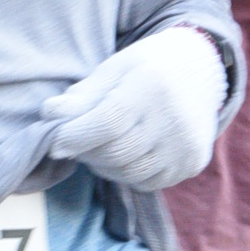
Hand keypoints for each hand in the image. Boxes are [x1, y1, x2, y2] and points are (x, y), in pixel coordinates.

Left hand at [41, 25, 224, 188]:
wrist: (200, 71)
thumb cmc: (146, 68)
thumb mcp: (113, 70)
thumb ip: (81, 95)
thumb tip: (49, 115)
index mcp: (153, 86)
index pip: (108, 123)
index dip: (75, 136)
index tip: (55, 142)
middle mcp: (176, 118)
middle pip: (116, 152)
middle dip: (86, 151)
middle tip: (76, 142)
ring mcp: (187, 145)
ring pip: (129, 172)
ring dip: (104, 165)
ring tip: (99, 146)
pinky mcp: (193, 163)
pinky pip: (148, 182)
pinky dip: (127, 174)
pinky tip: (125, 154)